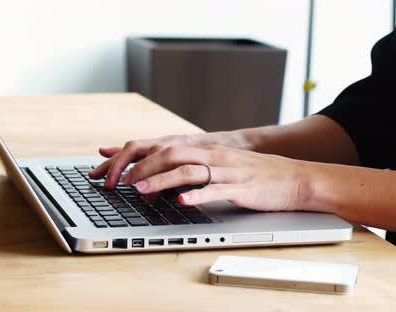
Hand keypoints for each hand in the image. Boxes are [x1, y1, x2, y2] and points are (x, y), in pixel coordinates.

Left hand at [95, 144, 316, 211]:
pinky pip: (215, 190)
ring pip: (188, 170)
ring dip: (161, 180)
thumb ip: (191, 168)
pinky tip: (182, 202)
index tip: (103, 163)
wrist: (292, 177)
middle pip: (168, 153)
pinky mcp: (240, 187)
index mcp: (204, 149)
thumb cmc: (254, 175)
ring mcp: (226, 170)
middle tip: (116, 181)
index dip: (130, 153)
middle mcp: (211, 155)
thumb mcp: (219, 166)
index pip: (159, 146)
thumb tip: (160, 179)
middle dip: (139, 166)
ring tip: (140, 190)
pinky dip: (197, 195)